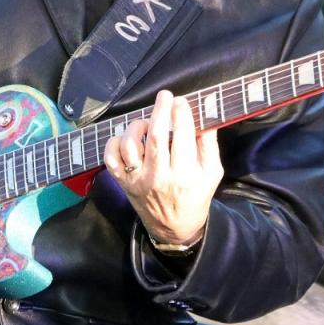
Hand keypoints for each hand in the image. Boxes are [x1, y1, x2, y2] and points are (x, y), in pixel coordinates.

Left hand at [104, 90, 223, 244]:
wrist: (174, 228)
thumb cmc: (195, 196)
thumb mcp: (212, 173)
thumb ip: (209, 146)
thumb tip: (206, 117)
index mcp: (185, 174)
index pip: (182, 136)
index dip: (181, 114)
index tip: (181, 101)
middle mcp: (159, 176)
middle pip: (154, 136)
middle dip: (160, 110)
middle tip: (165, 96)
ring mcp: (138, 179)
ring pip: (129, 145)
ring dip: (137, 127)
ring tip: (146, 124)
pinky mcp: (123, 182)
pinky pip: (111, 158)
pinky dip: (114, 143)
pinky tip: (127, 140)